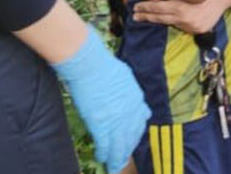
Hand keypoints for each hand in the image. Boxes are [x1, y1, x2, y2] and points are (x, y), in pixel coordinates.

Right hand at [53, 28, 149, 173]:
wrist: (91, 66)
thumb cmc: (104, 67)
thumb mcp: (127, 77)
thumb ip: (131, 92)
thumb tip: (134, 100)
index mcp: (137, 100)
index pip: (140, 123)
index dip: (135, 135)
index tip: (131, 141)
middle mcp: (130, 114)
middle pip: (131, 138)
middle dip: (127, 150)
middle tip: (123, 159)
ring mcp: (116, 121)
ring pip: (119, 146)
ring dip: (117, 158)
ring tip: (114, 166)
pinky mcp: (100, 125)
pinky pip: (104, 145)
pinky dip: (103, 154)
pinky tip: (101, 158)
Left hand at [133, 0, 224, 34]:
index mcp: (180, 7)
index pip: (156, 9)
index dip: (144, 8)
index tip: (135, 7)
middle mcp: (185, 19)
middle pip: (160, 18)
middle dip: (146, 16)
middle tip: (135, 16)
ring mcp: (192, 27)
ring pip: (171, 23)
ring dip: (160, 19)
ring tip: (148, 17)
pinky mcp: (197, 30)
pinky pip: (182, 26)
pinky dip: (175, 21)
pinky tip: (169, 18)